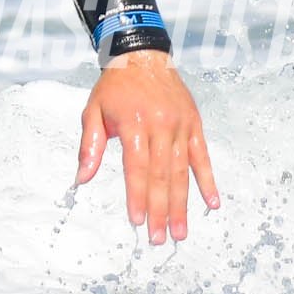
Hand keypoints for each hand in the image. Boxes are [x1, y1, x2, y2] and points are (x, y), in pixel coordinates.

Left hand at [78, 51, 218, 244]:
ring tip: (180, 231)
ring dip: (182, 204)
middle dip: (159, 210)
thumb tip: (81, 178)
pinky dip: (208, 180)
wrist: (142, 55)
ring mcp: (180, 126)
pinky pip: (202, 156)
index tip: (137, 221)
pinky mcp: (193, 125)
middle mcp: (160, 126)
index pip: (137, 168)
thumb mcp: (93, 110)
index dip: (138, 196)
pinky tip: (212, 202)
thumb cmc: (116, 86)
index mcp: (134, 124)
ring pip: (182, 172)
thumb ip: (90, 145)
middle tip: (158, 238)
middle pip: (161, 176)